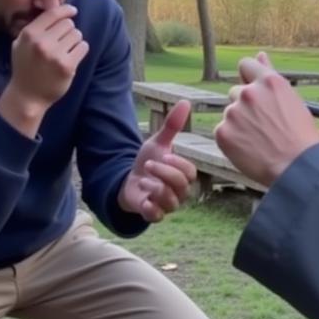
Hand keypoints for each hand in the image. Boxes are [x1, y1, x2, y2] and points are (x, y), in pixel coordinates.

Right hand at [0, 3, 88, 129]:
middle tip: (63, 41)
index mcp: (29, 34)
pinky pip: (83, 47)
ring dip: (75, 41)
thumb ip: (34, 28)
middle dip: (68, 30)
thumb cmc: (25, 68)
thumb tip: (56, 11)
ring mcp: (55, 54)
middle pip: (68, 24)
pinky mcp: (67, 66)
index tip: (73, 11)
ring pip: (77, 35)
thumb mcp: (20, 44)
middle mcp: (41, 42)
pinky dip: (80, 50)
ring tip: (66, 50)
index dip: (65, 10)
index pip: (52, 14)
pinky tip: (73, 57)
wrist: (28, 96)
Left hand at [118, 101, 197, 221]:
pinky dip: (150, 208)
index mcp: (183, 176)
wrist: (128, 182)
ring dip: (155, 189)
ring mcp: (167, 205)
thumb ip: (172, 126)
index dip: (178, 164)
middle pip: (182, 186)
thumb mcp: (158, 143)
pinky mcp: (154, 215)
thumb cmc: (148, 163)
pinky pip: (158, 216)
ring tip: (143, 181)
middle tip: (148, 165)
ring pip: (171, 202)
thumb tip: (185, 101)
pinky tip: (143, 199)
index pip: (189, 173)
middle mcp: (179, 192)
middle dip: (165, 174)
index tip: (163, 156)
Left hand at [214, 52, 318, 186]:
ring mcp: (233, 113)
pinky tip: (250, 150)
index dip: (248, 78)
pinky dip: (232, 140)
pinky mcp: (223, 132)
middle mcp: (249, 93)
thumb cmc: (301, 137)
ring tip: (260, 141)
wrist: (298, 168)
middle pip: (236, 92)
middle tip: (264, 126)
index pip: (245, 65)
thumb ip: (270, 76)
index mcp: (269, 82)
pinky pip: (222, 132)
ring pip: (230, 114)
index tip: (254, 92)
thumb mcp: (292, 100)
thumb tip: (260, 55)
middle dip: (245, 106)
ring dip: (239, 124)